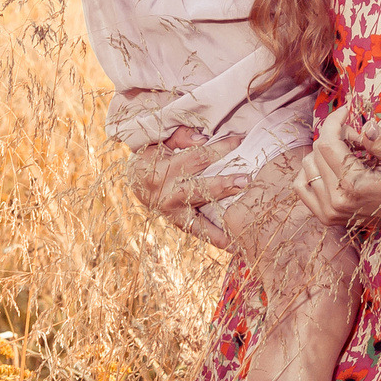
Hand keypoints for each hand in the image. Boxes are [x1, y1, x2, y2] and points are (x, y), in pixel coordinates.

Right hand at [127, 136, 243, 249]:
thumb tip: (203, 138)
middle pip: (198, 188)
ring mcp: (172, 212)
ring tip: (243, 222)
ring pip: (199, 216)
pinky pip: (199, 232)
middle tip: (246, 180)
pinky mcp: (178, 223)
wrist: (134, 182)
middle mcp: (165, 194)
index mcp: (160, 170)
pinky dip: (216, 238)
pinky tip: (234, 243)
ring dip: (223, 218)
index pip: (196, 157)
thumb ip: (179, 137)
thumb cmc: (151, 157)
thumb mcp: (158, 142)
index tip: (240, 141)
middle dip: (223, 184)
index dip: (219, 149)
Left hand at [295, 107, 380, 229]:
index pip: (327, 144)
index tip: (346, 110)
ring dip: (324, 153)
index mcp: (355, 186)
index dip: (334, 121)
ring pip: (307, 165)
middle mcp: (337, 201)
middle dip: (335, 136)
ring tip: (349, 155)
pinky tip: (331, 167)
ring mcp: (329, 211)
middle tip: (359, 139)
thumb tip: (365, 125)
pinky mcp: (325, 216)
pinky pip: (301, 185)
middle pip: (317, 151)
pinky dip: (312, 170)